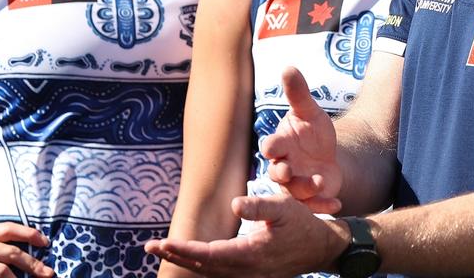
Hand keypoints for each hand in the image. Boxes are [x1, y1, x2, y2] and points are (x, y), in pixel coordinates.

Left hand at [145, 195, 345, 277]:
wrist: (322, 248)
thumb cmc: (303, 224)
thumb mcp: (285, 207)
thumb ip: (260, 205)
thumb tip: (234, 203)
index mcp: (252, 254)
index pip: (209, 255)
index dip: (185, 249)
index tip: (162, 243)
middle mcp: (246, 271)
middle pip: (203, 268)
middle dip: (177, 257)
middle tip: (150, 247)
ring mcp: (249, 276)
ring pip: (210, 273)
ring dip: (186, 263)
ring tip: (165, 251)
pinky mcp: (251, 275)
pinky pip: (220, 274)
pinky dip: (202, 267)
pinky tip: (191, 259)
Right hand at [259, 67, 341, 213]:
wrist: (327, 153)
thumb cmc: (312, 131)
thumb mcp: (310, 112)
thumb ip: (299, 94)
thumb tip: (289, 67)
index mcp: (280, 144)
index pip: (269, 146)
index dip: (270, 147)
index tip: (272, 146)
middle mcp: (283, 166)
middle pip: (276, 173)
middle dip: (280, 173)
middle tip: (286, 171)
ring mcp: (296, 184)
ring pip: (294, 192)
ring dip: (305, 189)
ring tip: (321, 182)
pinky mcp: (310, 197)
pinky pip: (313, 206)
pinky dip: (323, 207)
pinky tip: (336, 204)